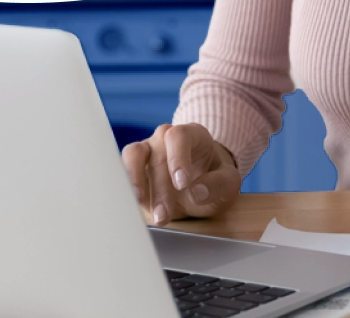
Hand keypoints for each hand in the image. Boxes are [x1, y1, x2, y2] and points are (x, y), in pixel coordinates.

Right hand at [121, 122, 241, 226]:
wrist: (198, 189)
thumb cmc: (213, 181)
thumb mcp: (228, 185)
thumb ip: (218, 185)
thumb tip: (198, 190)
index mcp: (193, 135)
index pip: (179, 136)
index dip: (178, 158)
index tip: (182, 184)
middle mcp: (166, 138)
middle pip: (158, 154)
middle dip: (160, 188)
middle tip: (164, 215)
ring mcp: (147, 150)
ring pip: (133, 156)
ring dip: (136, 184)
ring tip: (141, 207)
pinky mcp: (133, 167)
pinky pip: (121, 170)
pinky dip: (124, 186)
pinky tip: (130, 205)